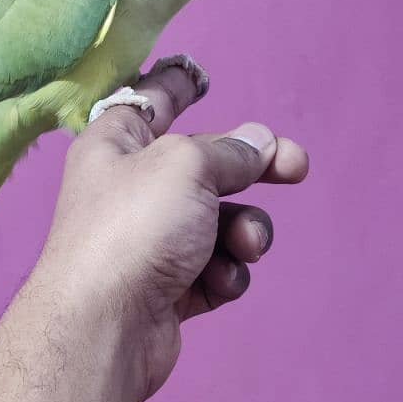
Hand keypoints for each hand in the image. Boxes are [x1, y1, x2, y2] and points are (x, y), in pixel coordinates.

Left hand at [37, 64, 308, 401]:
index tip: (200, 75)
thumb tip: (261, 144)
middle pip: (204, 164)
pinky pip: (213, 266)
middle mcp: (131, 185)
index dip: (177, 84)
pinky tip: (216, 281)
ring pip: (218, 220)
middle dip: (252, 168)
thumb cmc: (136, 224)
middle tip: (297, 166)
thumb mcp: (187, 165)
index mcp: (118, 142)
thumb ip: (231, 151)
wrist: (105, 325)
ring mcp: (149, 238)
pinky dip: (223, 272)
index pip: (153, 100)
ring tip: (244, 244)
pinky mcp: (168, 286)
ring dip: (243, 231)